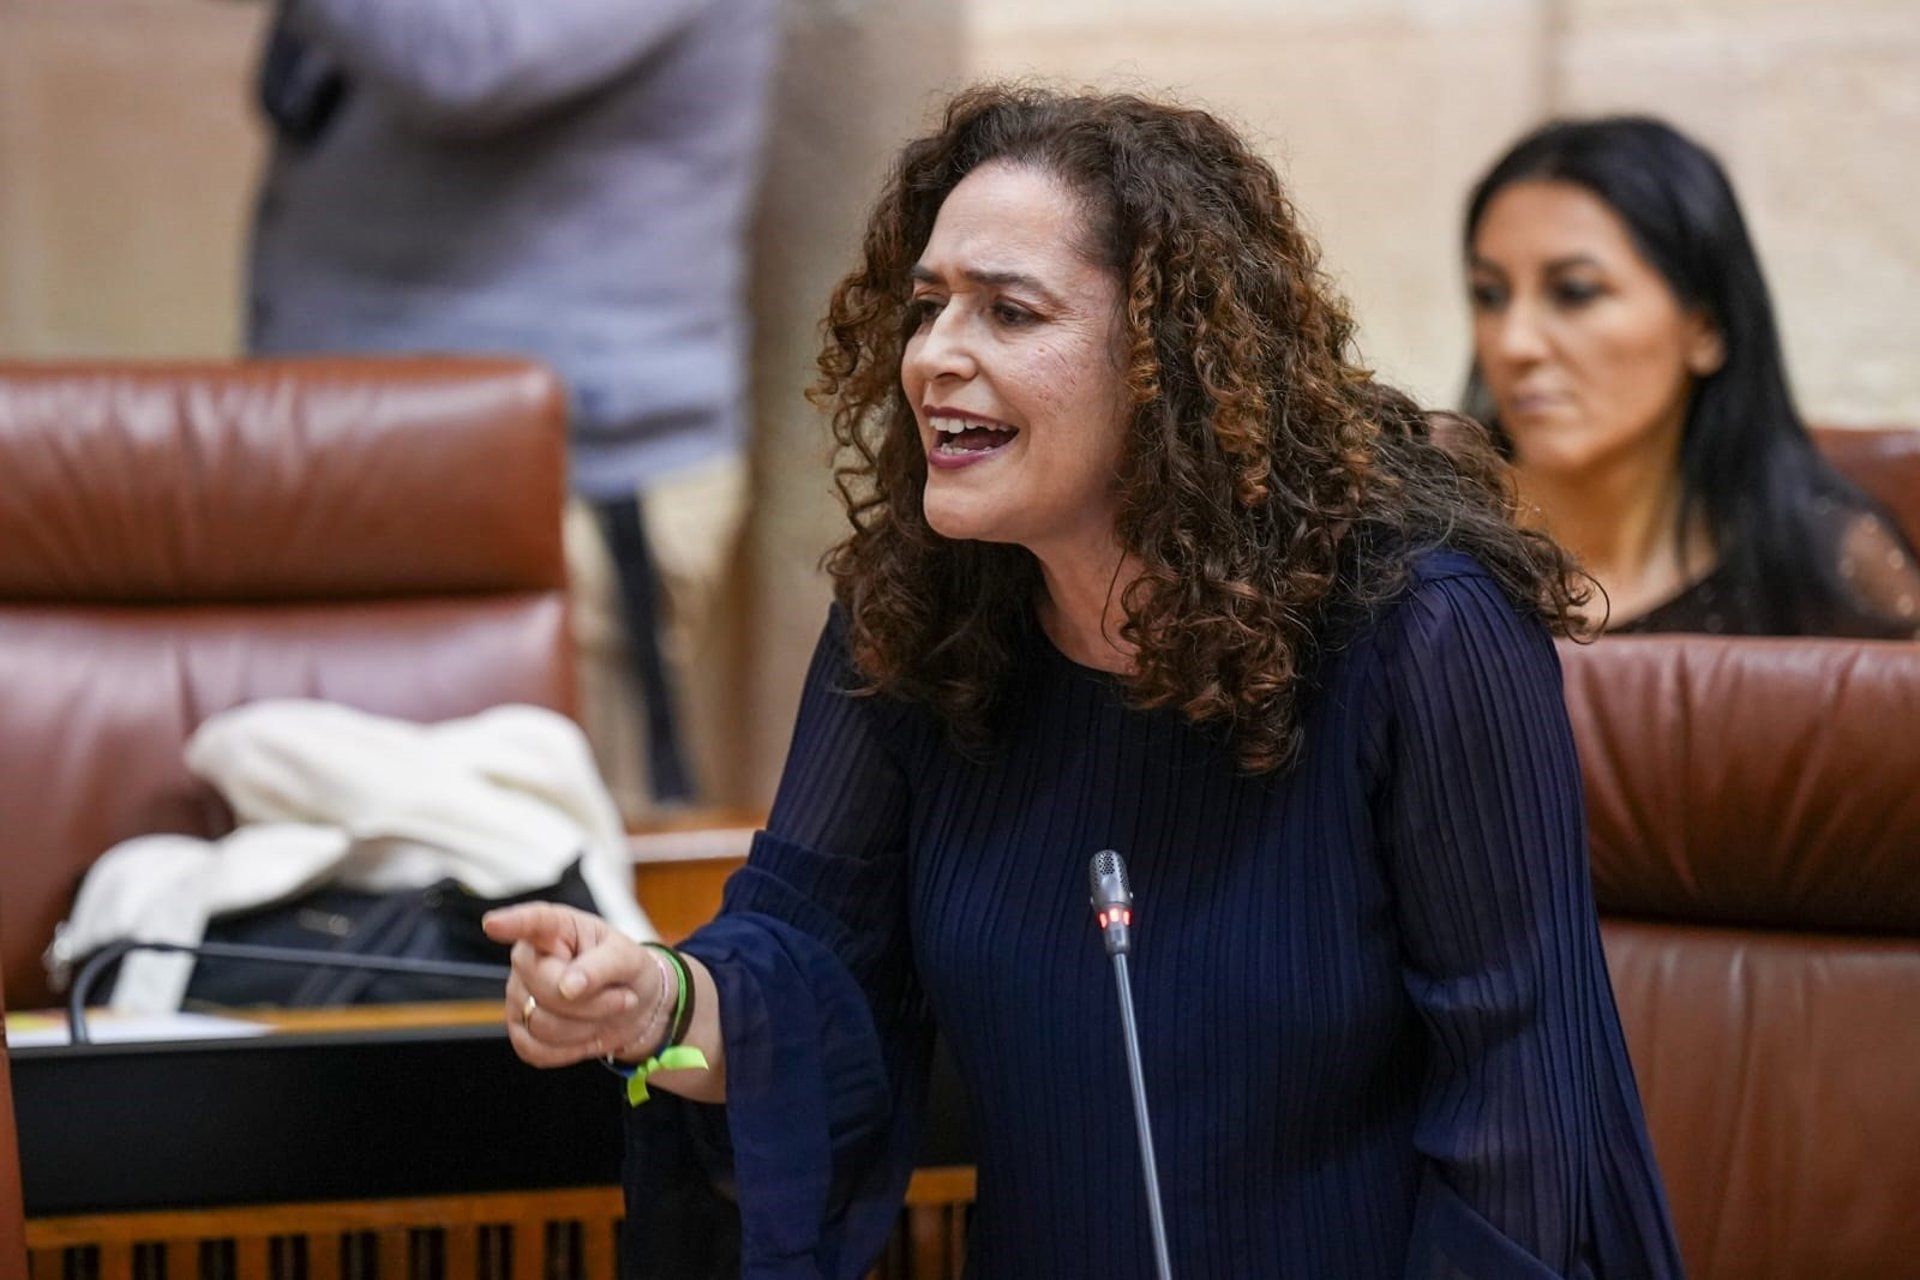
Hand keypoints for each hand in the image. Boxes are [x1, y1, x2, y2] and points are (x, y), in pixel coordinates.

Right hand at [482, 902, 663, 1069]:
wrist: (633, 1006)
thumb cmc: (627, 970)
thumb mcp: (628, 959)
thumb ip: (600, 967)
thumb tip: (567, 987)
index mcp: (557, 929)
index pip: (532, 923)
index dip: (512, 923)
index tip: (493, 924)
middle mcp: (529, 959)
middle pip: (545, 988)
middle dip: (593, 1002)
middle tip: (623, 998)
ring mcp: (518, 995)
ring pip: (542, 1023)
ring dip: (587, 1027)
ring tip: (605, 1013)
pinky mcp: (519, 1029)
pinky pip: (536, 1050)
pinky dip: (571, 1050)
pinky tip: (587, 1035)